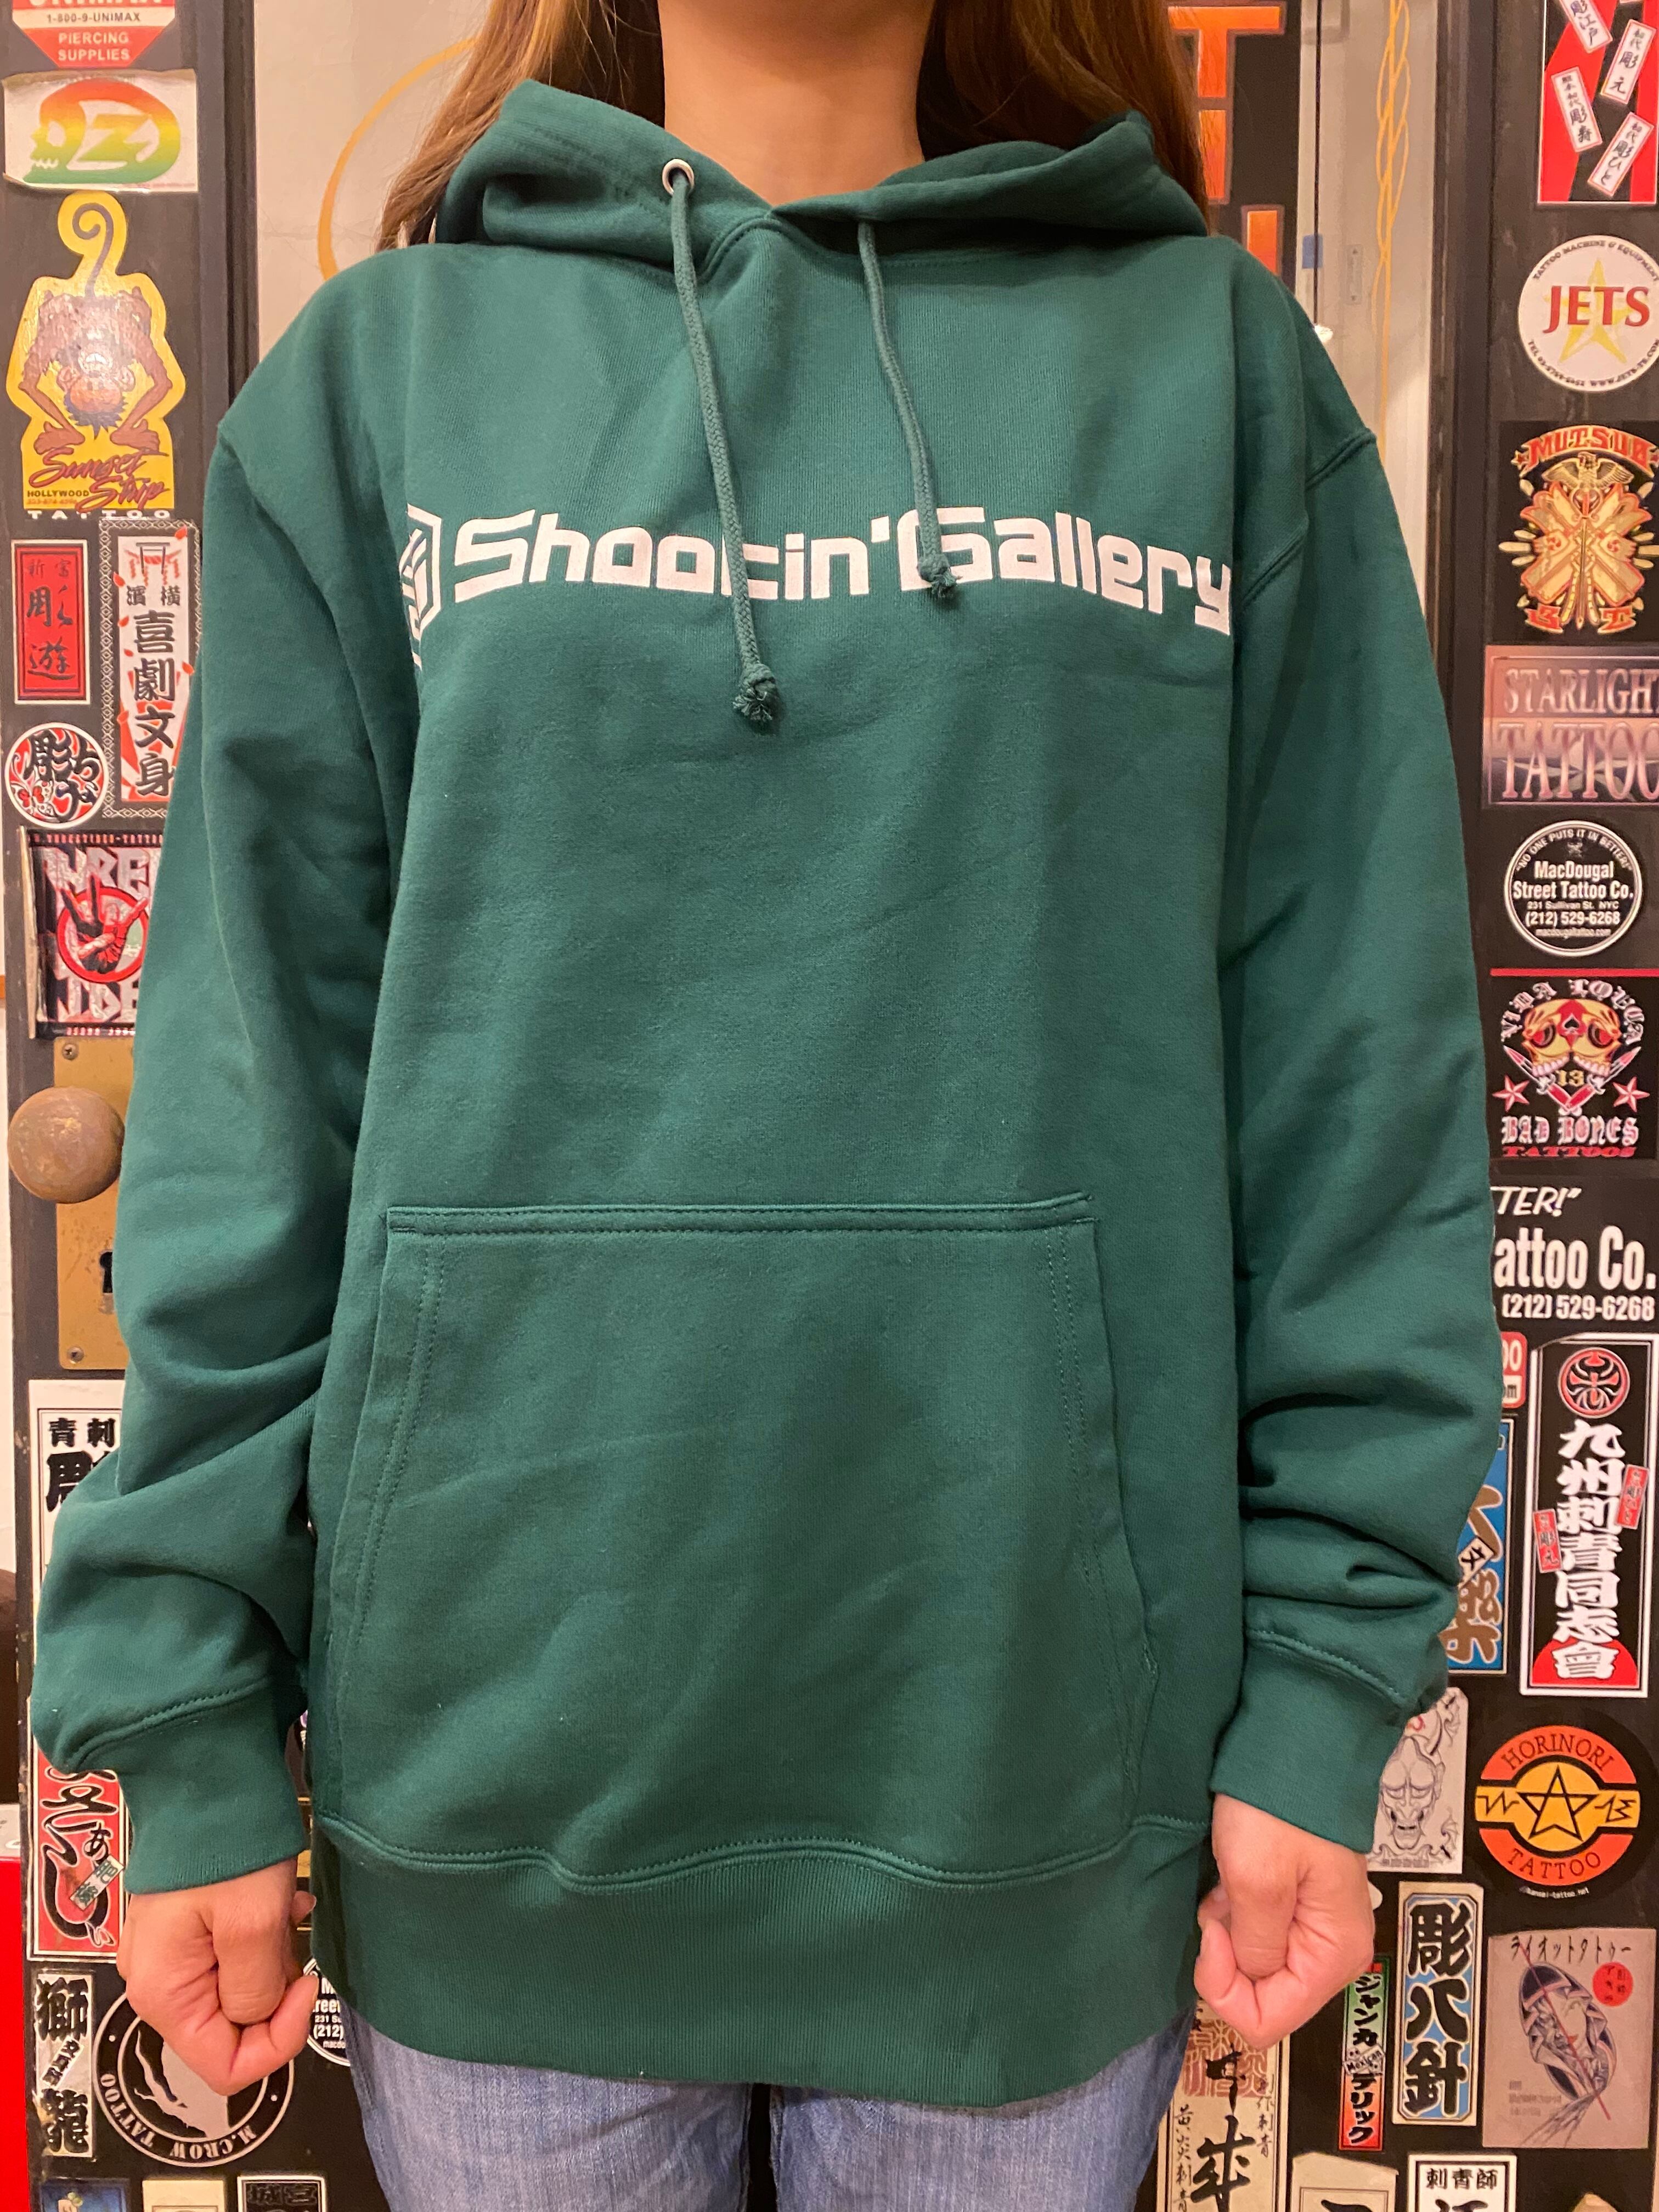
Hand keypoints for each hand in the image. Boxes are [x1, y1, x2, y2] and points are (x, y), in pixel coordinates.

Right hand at [117, 1857, 318, 2094]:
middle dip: (274, 1991)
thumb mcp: (254, 1923)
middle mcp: (157, 1983)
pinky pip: (230, 1957)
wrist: (203, 1774)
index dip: (278, 2040)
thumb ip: (256, 1990)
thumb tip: (258, 2019)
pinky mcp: (185, 1928)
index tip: (307, 1985)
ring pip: (236, 1991)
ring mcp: (168, 1954)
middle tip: (291, 1933)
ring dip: (272, 1957)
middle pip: (230, 2029)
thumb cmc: (226, 1844)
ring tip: (285, 1907)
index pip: (225, 2067)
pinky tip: (278, 1898)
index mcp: (164, 1994)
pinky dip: (262, 1936)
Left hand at [1194, 1794, 1374, 2046]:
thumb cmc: (1279, 1809)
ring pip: (1258, 1967)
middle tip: (1218, 1903)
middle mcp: (1333, 1952)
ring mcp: (1317, 1927)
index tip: (1211, 1931)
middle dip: (1228, 1960)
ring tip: (1226, 1884)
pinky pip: (1259, 1936)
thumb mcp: (1256, 1881)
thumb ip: (1253, 1948)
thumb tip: (1248, 1976)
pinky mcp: (1299, 1904)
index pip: (1268, 2021)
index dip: (1226, 1989)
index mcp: (1334, 1957)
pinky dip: (1236, 1917)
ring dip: (1231, 1935)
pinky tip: (1231, 1880)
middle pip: (1265, 1998)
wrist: (1298, 1744)